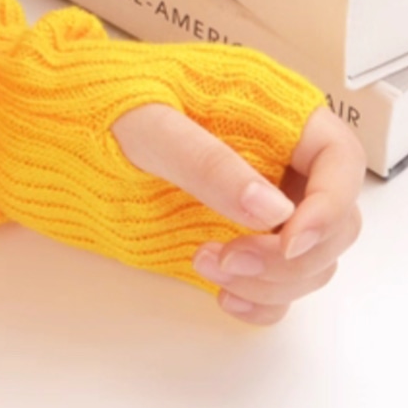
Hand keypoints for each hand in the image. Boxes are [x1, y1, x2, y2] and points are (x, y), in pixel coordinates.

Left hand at [113, 103, 364, 323]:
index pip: (339, 158)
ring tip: (205, 266)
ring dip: (270, 280)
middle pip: (334, 221)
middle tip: (231, 258)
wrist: (68, 130)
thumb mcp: (151, 124)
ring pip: (309, 261)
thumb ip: (207, 162)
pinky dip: (262, 301)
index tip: (291, 241)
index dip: (330, 205)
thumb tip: (270, 209)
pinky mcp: (238, 241)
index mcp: (276, 114)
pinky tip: (225, 298)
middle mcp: (281, 163)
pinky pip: (276, 284)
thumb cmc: (110, 105)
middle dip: (292, 254)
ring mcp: (262, 207)